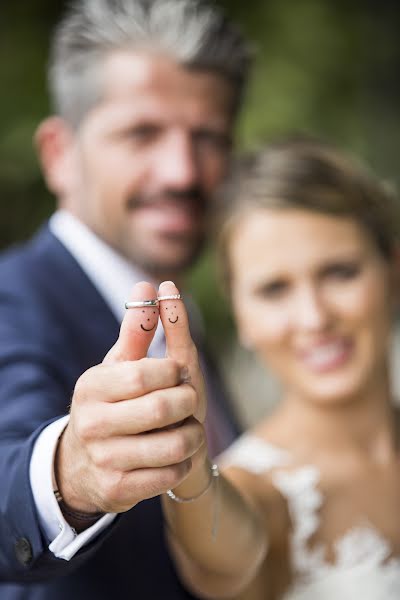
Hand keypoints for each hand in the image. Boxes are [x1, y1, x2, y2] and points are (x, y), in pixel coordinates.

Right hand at [55, 281, 206, 515]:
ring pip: (173, 445)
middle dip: (187, 402)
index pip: (146, 373)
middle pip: (163, 408)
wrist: (86, 464)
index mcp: (93, 386)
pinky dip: (185, 461)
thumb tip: (150, 283)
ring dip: (193, 435)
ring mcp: (104, 459)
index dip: (173, 372)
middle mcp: (92, 423)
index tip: (177, 373)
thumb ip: (138, 328)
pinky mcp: (119, 490)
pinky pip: (171, 474)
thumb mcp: (121, 367)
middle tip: (187, 401)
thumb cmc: (115, 403)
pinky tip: (177, 454)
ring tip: (188, 429)